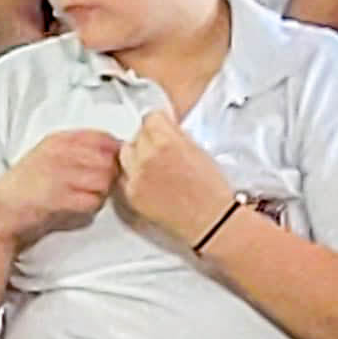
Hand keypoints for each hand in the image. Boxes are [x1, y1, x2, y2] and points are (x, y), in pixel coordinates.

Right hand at [0, 127, 122, 240]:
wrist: (1, 210)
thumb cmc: (26, 186)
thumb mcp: (49, 156)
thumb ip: (78, 150)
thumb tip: (115, 151)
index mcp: (59, 139)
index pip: (104, 137)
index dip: (114, 152)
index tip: (112, 163)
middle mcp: (60, 152)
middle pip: (108, 160)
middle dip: (110, 174)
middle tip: (98, 185)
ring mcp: (59, 173)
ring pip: (104, 180)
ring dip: (101, 192)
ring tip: (86, 196)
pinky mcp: (59, 196)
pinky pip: (93, 200)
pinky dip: (91, 206)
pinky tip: (78, 207)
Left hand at [115, 107, 240, 242]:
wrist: (212, 221)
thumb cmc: (213, 191)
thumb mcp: (198, 150)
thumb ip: (176, 135)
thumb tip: (165, 126)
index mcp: (167, 141)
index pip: (150, 118)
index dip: (159, 124)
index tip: (163, 129)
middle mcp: (147, 157)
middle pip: (137, 135)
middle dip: (148, 140)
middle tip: (162, 152)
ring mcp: (136, 177)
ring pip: (126, 154)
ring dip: (137, 156)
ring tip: (155, 168)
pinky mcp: (131, 195)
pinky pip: (124, 177)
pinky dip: (134, 177)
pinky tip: (152, 183)